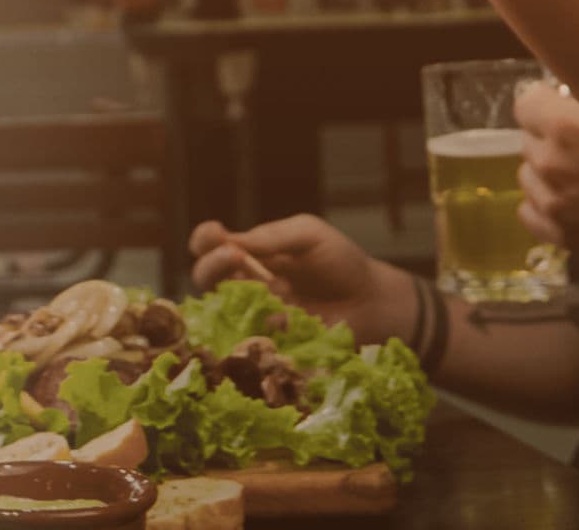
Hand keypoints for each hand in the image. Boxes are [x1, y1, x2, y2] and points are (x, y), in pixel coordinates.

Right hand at [189, 214, 411, 347]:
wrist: (373, 300)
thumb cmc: (341, 261)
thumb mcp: (308, 234)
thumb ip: (272, 236)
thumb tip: (233, 243)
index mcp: (252, 253)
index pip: (213, 244)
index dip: (205, 239)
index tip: (212, 235)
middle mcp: (247, 283)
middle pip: (207, 277)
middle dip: (211, 265)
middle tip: (233, 257)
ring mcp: (257, 314)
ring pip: (222, 310)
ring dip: (230, 294)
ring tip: (260, 284)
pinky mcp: (271, 342)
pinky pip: (249, 338)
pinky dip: (254, 326)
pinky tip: (277, 317)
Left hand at [515, 84, 578, 259]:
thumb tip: (556, 97)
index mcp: (565, 125)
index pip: (525, 103)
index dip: (545, 101)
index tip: (558, 104)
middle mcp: (553, 164)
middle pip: (529, 139)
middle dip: (550, 136)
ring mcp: (558, 205)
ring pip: (530, 176)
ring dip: (548, 171)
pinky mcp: (569, 236)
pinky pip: (532, 215)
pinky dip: (545, 205)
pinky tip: (568, 198)